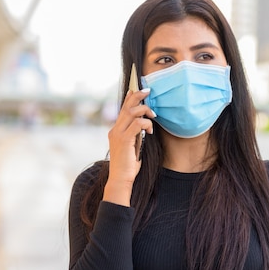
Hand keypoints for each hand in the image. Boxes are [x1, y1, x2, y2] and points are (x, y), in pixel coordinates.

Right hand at [104, 88, 154, 205]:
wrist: (120, 179)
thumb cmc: (128, 165)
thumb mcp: (133, 146)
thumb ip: (135, 135)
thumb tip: (144, 124)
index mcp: (116, 130)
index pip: (122, 109)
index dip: (129, 98)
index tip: (137, 90)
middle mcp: (115, 130)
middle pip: (126, 107)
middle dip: (137, 96)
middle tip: (148, 91)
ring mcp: (118, 134)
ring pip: (131, 112)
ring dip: (145, 110)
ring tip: (153, 115)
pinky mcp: (124, 140)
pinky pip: (137, 124)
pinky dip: (146, 124)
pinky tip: (150, 131)